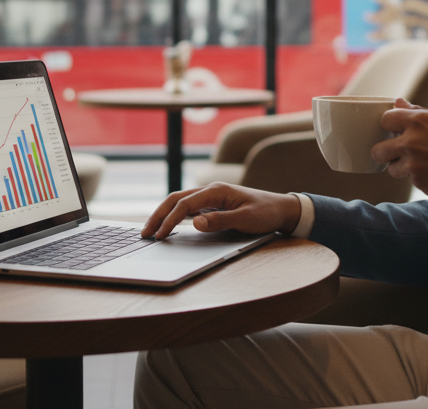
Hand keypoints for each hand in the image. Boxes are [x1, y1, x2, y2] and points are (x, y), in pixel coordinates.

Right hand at [141, 182, 301, 239]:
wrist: (282, 209)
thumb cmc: (266, 213)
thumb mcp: (246, 219)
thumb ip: (220, 220)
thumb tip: (194, 222)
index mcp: (217, 191)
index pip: (184, 204)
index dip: (169, 220)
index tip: (159, 236)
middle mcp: (211, 190)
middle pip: (176, 200)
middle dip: (158, 215)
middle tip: (145, 233)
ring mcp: (211, 196)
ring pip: (179, 203)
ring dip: (163, 215)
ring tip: (151, 231)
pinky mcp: (213, 204)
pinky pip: (188, 208)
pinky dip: (174, 216)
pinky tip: (168, 226)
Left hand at [373, 98, 427, 202]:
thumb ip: (420, 112)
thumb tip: (398, 102)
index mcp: (419, 121)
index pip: (385, 120)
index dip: (390, 126)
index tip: (396, 130)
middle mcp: (412, 143)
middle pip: (378, 150)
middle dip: (386, 152)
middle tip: (398, 153)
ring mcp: (414, 165)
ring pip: (391, 169)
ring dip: (402, 168)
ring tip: (422, 164)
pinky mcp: (420, 184)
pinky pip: (410, 180)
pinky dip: (419, 178)